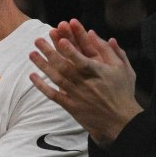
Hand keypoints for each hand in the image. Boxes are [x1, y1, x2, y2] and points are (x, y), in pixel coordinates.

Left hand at [29, 19, 143, 145]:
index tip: (61, 40)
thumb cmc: (123, 92)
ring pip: (56, 78)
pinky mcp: (70, 105)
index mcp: (99, 73)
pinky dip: (42, 86)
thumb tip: (99, 35)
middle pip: (64, 66)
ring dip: (42, 65)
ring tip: (32, 53)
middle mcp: (85, 83)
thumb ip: (112, 51)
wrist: (119, 121)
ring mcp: (76, 95)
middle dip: (50, 52)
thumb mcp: (124, 69)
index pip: (83, 60)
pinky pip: (53, 95)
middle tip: (37, 40)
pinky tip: (32, 75)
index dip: (71, 51)